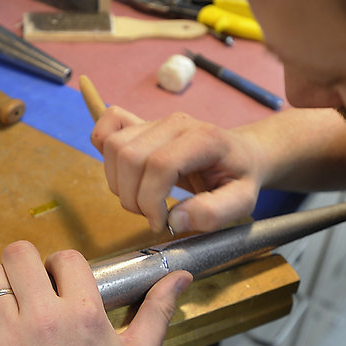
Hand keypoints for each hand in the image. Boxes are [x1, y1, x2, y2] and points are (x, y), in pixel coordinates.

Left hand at [0, 241, 191, 345]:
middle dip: (24, 263)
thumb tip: (179, 276)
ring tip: (2, 297)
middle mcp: (45, 319)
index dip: (59, 264)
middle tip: (26, 282)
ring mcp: (9, 337)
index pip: (64, 257)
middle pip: (20, 254)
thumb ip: (158, 309)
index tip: (56, 279)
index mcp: (83, 314)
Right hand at [91, 106, 263, 232]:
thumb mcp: (242, 202)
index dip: (151, 200)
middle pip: (130, 156)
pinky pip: (107, 126)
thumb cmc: (239, 178)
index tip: (160, 224)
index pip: (160, 164)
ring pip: (113, 147)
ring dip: (118, 184)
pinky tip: (123, 174)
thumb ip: (214, 213)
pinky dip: (103, 150)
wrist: (240, 155)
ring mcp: (155, 121)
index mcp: (203, 138)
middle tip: (152, 216)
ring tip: (142, 201)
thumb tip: (175, 221)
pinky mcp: (141, 124)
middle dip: (132, 197)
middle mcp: (175, 123)